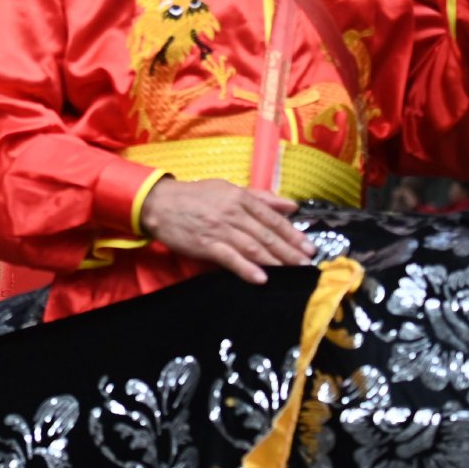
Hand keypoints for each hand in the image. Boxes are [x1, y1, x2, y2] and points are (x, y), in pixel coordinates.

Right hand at [139, 177, 313, 284]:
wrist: (160, 204)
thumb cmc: (196, 196)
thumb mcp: (228, 189)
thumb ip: (261, 197)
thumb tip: (292, 205)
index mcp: (239, 198)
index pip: (272, 217)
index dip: (292, 233)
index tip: (308, 247)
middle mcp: (232, 214)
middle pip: (266, 235)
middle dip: (289, 251)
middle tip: (307, 264)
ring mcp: (219, 230)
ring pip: (252, 247)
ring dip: (274, 261)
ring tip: (292, 272)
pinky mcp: (205, 245)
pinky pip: (229, 258)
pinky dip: (246, 269)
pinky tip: (261, 278)